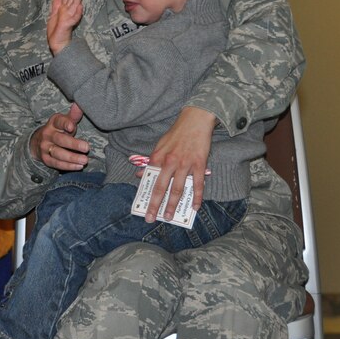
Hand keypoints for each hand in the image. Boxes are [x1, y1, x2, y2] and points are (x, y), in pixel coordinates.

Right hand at [30, 103, 88, 170]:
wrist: (38, 142)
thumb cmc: (58, 130)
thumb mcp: (64, 121)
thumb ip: (73, 115)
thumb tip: (79, 104)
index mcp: (53, 123)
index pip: (58, 121)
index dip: (65, 123)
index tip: (72, 126)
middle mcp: (48, 134)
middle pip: (60, 139)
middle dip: (73, 144)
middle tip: (86, 148)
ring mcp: (45, 147)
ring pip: (58, 153)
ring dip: (72, 157)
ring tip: (84, 160)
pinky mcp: (46, 159)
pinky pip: (56, 163)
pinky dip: (68, 166)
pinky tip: (78, 166)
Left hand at [47, 0, 82, 54]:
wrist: (57, 44)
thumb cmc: (56, 32)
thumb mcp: (53, 17)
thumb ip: (55, 8)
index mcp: (65, 10)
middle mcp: (68, 12)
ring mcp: (69, 18)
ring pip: (74, 4)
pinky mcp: (68, 25)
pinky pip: (74, 18)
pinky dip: (77, 13)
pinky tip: (79, 6)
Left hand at [143, 106, 216, 221]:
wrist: (195, 120)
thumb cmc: (176, 133)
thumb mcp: (159, 145)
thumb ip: (151, 162)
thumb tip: (140, 175)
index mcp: (157, 157)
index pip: (149, 179)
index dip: (145, 193)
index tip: (141, 206)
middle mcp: (169, 162)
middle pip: (160, 188)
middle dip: (155, 205)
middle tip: (150, 218)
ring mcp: (185, 164)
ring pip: (177, 189)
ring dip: (173, 205)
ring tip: (169, 217)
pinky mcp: (199, 165)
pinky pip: (198, 185)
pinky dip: (196, 197)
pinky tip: (194, 207)